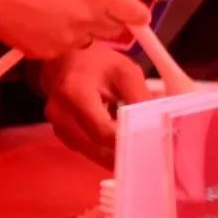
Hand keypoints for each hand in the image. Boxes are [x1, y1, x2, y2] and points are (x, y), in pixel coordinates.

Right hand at [0, 0, 153, 61]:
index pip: (136, 13)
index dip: (134, 14)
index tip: (129, 14)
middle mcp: (90, 18)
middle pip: (114, 29)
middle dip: (104, 21)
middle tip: (82, 10)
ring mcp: (71, 39)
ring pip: (86, 41)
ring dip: (78, 31)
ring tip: (50, 17)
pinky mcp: (51, 54)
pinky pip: (61, 50)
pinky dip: (54, 41)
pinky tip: (35, 26)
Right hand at [37, 45, 147, 166]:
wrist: (64, 61)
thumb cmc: (97, 63)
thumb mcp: (126, 72)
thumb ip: (141, 99)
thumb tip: (160, 128)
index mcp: (75, 94)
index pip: (103, 131)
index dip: (128, 142)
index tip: (152, 146)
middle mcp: (60, 114)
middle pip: (97, 148)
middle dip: (126, 154)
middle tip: (153, 155)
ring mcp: (57, 127)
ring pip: (93, 154)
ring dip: (117, 156)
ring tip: (141, 151)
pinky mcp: (62, 135)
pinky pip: (88, 150)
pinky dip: (107, 151)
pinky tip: (122, 145)